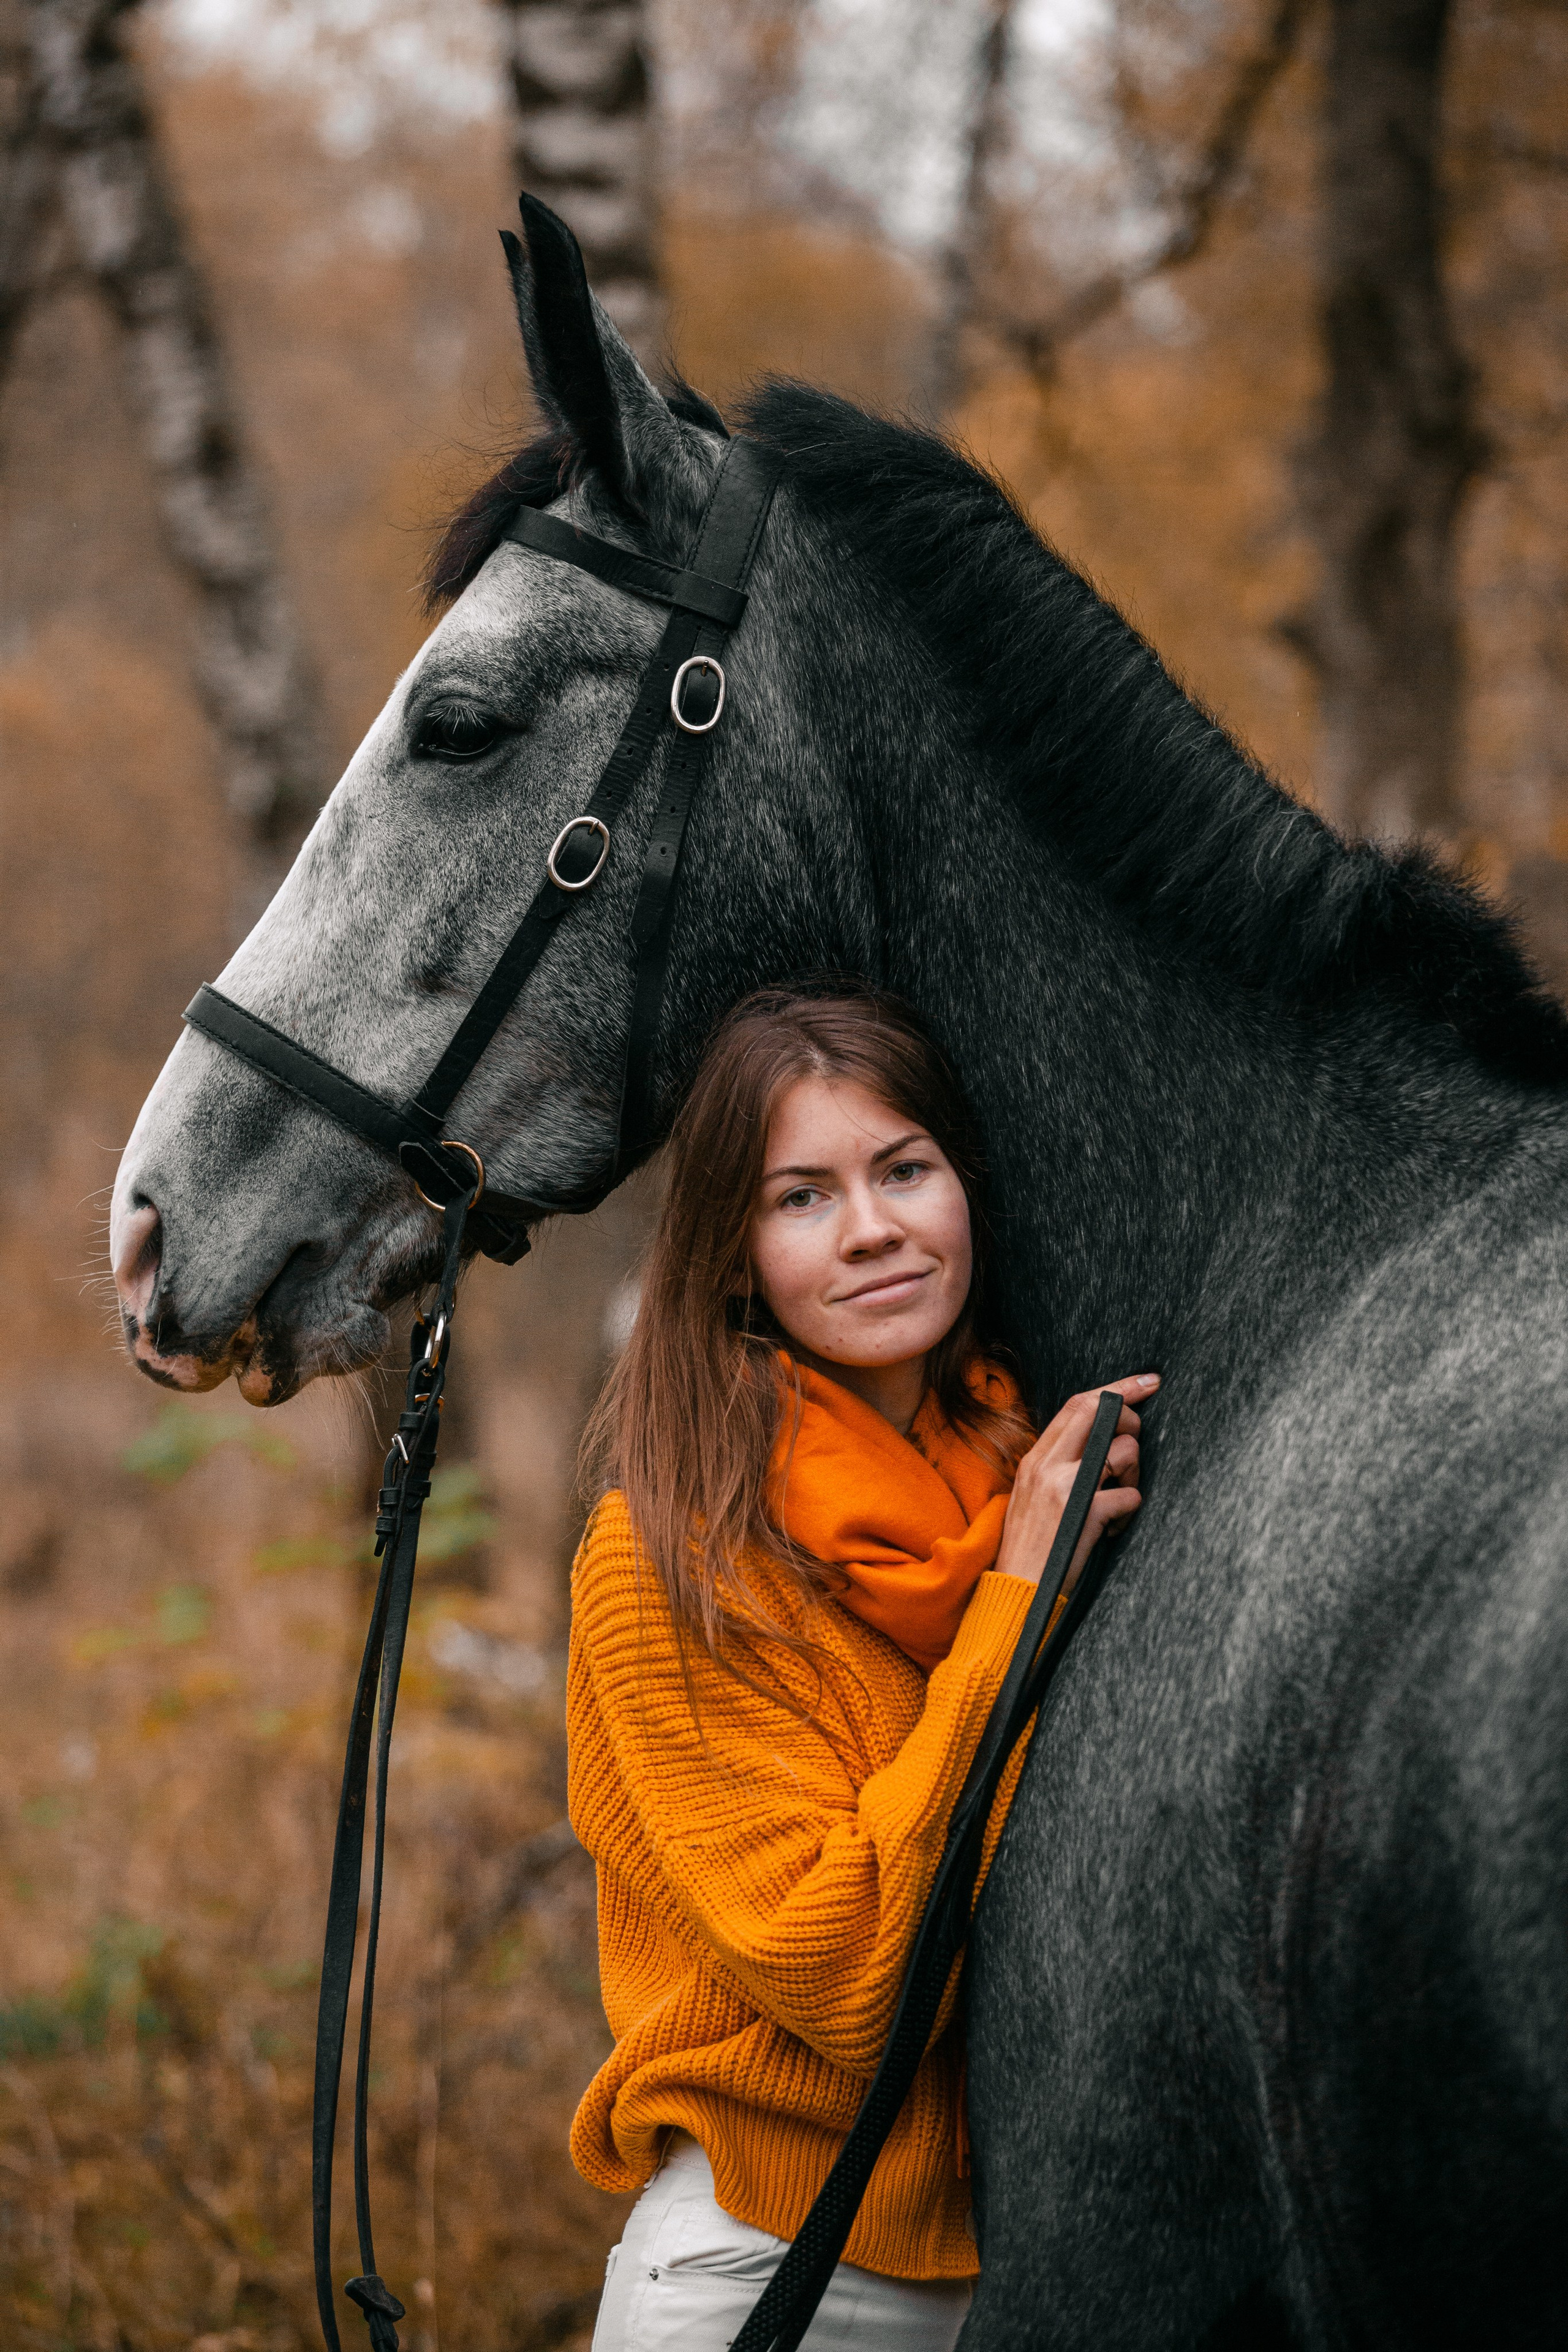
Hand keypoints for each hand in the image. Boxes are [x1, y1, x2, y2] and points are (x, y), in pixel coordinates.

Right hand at [994, 1374, 1158, 1595]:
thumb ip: (1057, 1464)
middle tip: (1134, 1445)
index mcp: (1036, 1458)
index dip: (1116, 1388)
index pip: (1077, 1405)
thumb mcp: (1032, 1494)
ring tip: (1121, 1496)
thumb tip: (1099, 1441)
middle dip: (1131, 1419)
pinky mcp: (1086, 1514)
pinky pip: (1130, 1496)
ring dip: (1134, 1473)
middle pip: (1101, 1413)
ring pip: (1124, 1452)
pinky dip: (1130, 1511)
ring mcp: (1067, 1487)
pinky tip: (1113, 1528)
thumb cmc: (1030, 1544)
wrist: (1018, 1589)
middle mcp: (1048, 1465)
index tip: (1146, 1382)